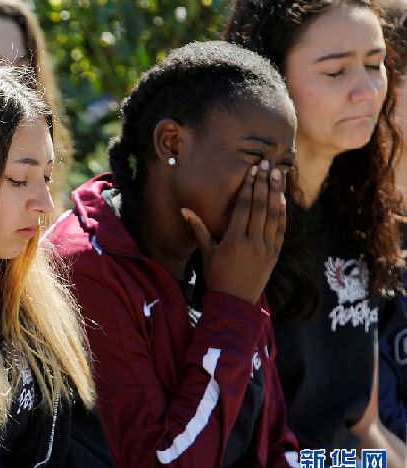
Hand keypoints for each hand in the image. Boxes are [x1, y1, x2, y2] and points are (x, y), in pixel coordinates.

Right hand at [181, 160, 284, 304]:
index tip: (253, 170)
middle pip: (260, 207)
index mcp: (234, 240)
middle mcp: (253, 242)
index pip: (243, 207)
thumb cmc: (216, 277)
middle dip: (264, 183)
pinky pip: (281, 230)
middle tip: (268, 164)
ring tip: (279, 174)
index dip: (248, 187)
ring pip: (273, 215)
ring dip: (276, 193)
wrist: (235, 303)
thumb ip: (198, 229)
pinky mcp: (275, 255)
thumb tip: (184, 209)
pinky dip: (282, 214)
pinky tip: (282, 199)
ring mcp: (266, 249)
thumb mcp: (206, 253)